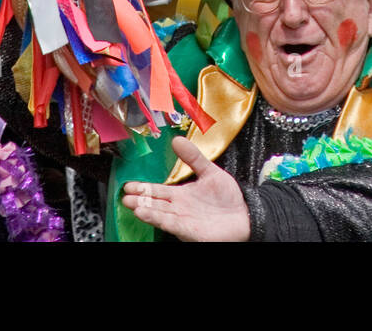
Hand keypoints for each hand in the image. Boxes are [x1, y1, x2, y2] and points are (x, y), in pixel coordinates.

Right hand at [121, 138, 250, 240]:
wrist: (245, 214)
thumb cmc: (228, 197)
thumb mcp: (209, 171)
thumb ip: (193, 157)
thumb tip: (177, 140)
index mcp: (181, 195)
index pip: (157, 191)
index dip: (143, 188)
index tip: (128, 185)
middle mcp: (179, 208)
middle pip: (155, 204)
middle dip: (140, 200)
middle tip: (125, 196)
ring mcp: (184, 220)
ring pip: (161, 215)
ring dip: (147, 211)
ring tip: (133, 205)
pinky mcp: (191, 231)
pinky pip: (174, 225)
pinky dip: (161, 220)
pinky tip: (150, 215)